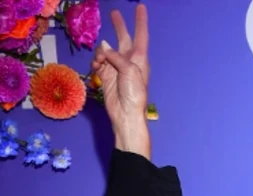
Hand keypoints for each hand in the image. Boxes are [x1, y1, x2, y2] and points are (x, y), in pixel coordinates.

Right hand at [91, 4, 149, 130]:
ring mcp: (116, 67)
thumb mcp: (129, 71)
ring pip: (105, 50)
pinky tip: (95, 68)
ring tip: (100, 61)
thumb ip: (116, 56)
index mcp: (139, 58)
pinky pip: (98, 62)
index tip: (140, 7)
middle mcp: (128, 60)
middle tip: (114, 12)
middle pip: (123, 38)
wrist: (125, 113)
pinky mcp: (106, 74)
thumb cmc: (134, 93)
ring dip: (100, 53)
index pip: (141, 35)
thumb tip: (103, 47)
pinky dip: (95, 62)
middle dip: (119, 26)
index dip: (140, 21)